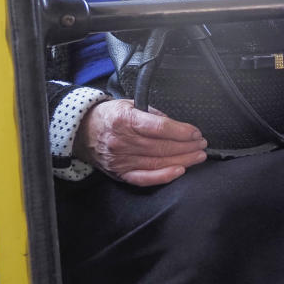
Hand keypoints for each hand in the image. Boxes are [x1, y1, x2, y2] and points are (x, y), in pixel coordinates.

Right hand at [73, 99, 207, 186]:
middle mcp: (121, 141)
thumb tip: (177, 126)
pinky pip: (144, 178)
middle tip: (202, 144)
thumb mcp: (130, 105)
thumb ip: (154, 115)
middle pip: (162, 146)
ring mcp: (120, 159)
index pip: (160, 128)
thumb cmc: (110, 116)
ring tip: (198, 156)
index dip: (182, 131)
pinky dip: (163, 176)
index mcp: (125, 120)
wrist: (82, 131)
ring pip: (157, 162)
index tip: (195, 132)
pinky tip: (179, 171)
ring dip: (183, 160)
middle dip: (187, 146)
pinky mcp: (120, 173)